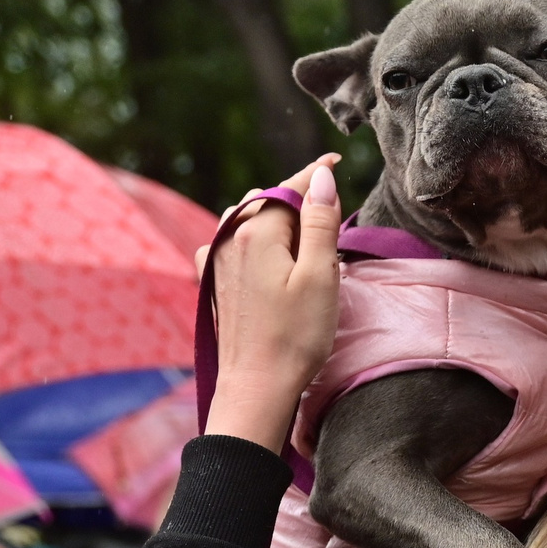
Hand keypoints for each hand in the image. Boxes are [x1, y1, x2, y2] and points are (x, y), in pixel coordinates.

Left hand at [206, 158, 345, 456]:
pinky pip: (232, 241)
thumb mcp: (320, 277)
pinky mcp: (211, 280)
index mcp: (256, 232)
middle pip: (267, 201)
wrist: (256, 386)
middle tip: (327, 213)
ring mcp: (214, 259)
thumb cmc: (295, 337)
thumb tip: (322, 178)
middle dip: (296, 200)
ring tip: (301, 232)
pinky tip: (266, 251)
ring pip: (248, 219)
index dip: (315, 174)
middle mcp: (227, 238)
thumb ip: (320, 223)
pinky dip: (253, 236)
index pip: (290, 188)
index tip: (335, 161)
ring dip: (274, 218)